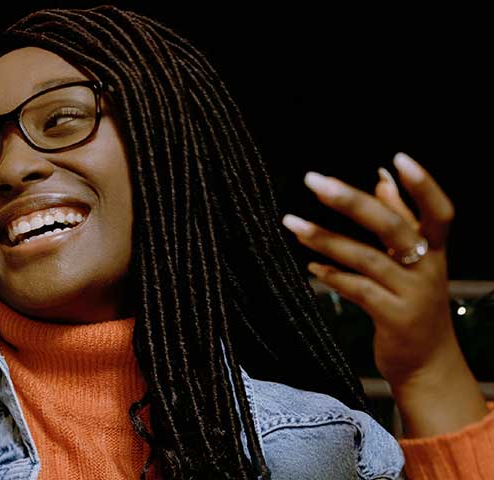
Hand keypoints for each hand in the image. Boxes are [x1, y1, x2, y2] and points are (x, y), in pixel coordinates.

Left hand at [281, 152, 484, 437]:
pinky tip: (310, 268)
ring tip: (291, 223)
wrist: (429, 365)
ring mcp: (412, 294)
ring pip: (366, 258)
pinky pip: (359, 291)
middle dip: (351, 201)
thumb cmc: (414, 303)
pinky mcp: (395, 319)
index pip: (438, 212)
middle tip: (314, 181)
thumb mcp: (415, 262)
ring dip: (326, 238)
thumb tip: (383, 179)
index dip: (423, 186)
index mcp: (434, 250)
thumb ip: (401, 220)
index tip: (397, 158)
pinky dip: (332, 276)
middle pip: (392, 227)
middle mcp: (428, 268)